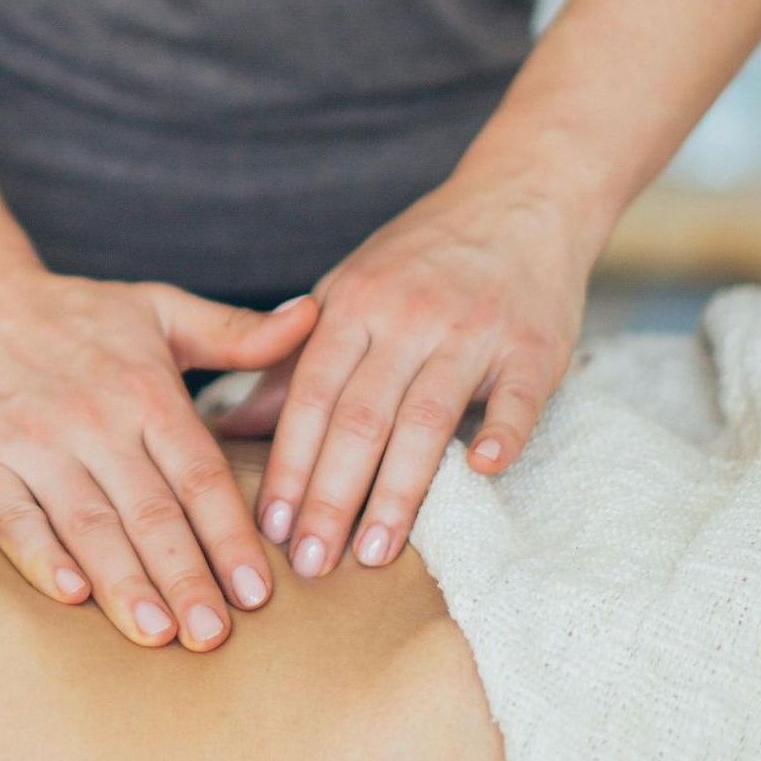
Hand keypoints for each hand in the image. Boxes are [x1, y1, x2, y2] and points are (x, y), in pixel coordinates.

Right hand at [0, 272, 317, 650]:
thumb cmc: (76, 316)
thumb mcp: (161, 309)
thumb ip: (237, 330)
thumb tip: (314, 317)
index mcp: (147, 391)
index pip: (200, 476)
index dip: (231, 536)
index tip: (257, 592)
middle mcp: (94, 420)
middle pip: (150, 510)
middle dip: (185, 577)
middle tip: (213, 635)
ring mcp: (32, 442)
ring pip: (87, 523)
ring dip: (124, 581)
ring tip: (158, 633)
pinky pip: (10, 516)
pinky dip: (38, 554)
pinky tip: (69, 594)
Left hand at [219, 176, 596, 576]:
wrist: (522, 197)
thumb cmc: (420, 259)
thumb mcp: (347, 294)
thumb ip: (292, 363)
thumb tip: (226, 429)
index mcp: (353, 305)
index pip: (310, 396)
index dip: (289, 464)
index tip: (269, 527)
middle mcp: (407, 316)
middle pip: (360, 418)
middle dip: (330, 496)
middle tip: (310, 563)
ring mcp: (472, 329)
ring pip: (426, 417)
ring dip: (398, 491)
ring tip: (374, 552)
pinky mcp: (534, 344)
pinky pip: (518, 395)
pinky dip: (503, 432)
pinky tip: (483, 473)